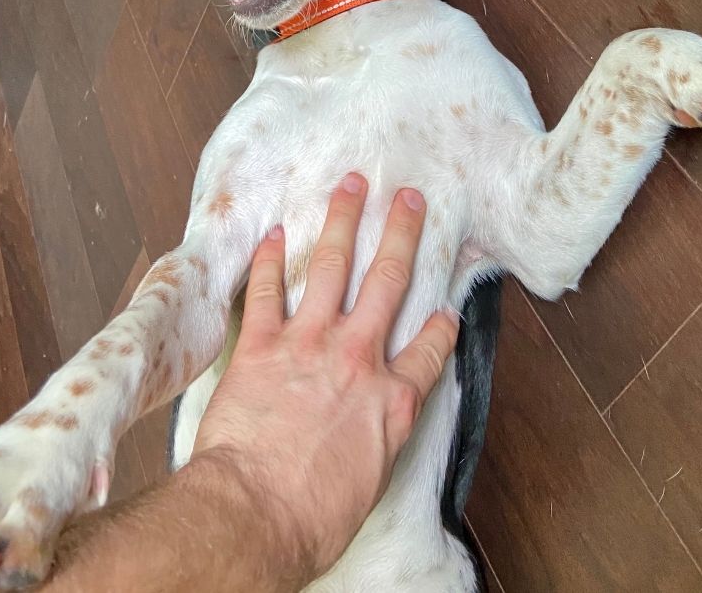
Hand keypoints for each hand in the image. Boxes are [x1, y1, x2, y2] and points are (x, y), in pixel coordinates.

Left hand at [191, 173, 458, 579]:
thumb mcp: (371, 480)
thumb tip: (375, 430)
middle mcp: (358, 358)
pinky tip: (276, 233)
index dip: (440, 326)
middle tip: (409, 198)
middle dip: (401, 233)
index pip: (430, 349)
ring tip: (351, 185)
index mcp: (392, 398)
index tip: (446, 311)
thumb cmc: (312, 515)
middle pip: (388, 281)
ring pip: (333, 267)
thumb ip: (380, 438)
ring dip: (343, 222)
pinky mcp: (262, 345)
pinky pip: (268, 291)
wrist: (255, 514)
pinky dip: (272, 260)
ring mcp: (309, 344)